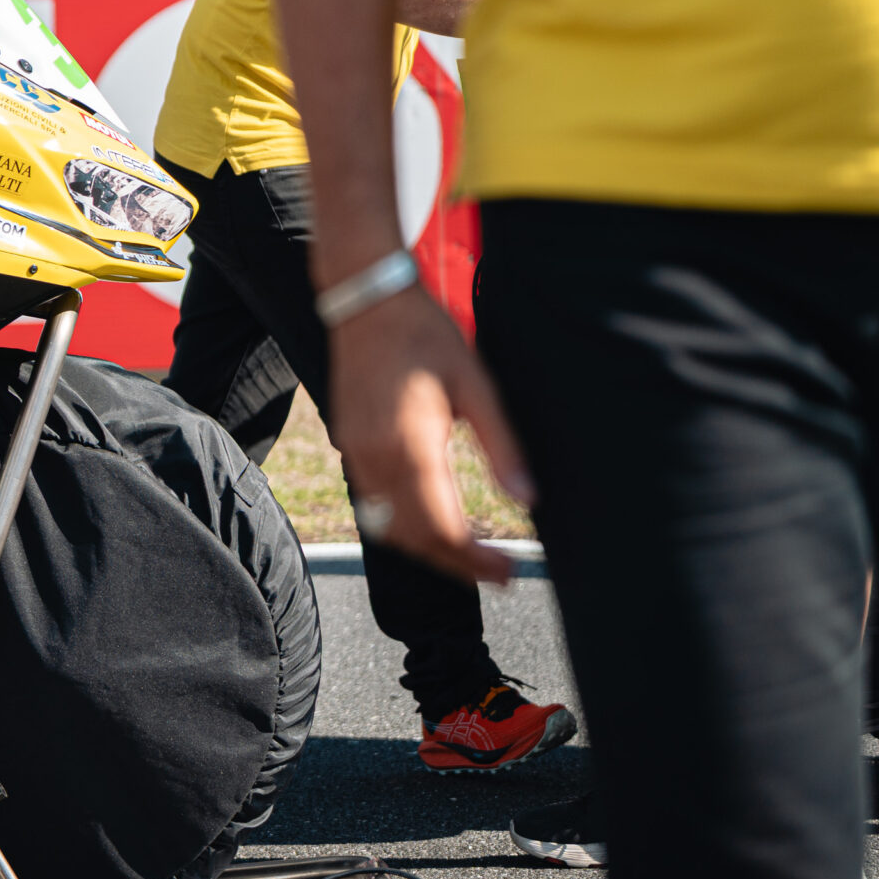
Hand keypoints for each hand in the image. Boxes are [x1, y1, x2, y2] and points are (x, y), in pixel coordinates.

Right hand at [326, 287, 530, 584]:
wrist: (368, 304)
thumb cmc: (428, 337)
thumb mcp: (478, 387)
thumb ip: (503, 449)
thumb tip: (529, 500)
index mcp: (413, 446)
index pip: (444, 527)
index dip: (476, 560)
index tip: (509, 571)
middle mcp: (377, 458)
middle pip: (415, 538)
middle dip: (457, 564)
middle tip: (498, 574)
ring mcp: (356, 453)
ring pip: (388, 527)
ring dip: (428, 550)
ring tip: (469, 554)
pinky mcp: (348, 445)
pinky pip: (373, 503)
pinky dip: (403, 525)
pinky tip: (432, 520)